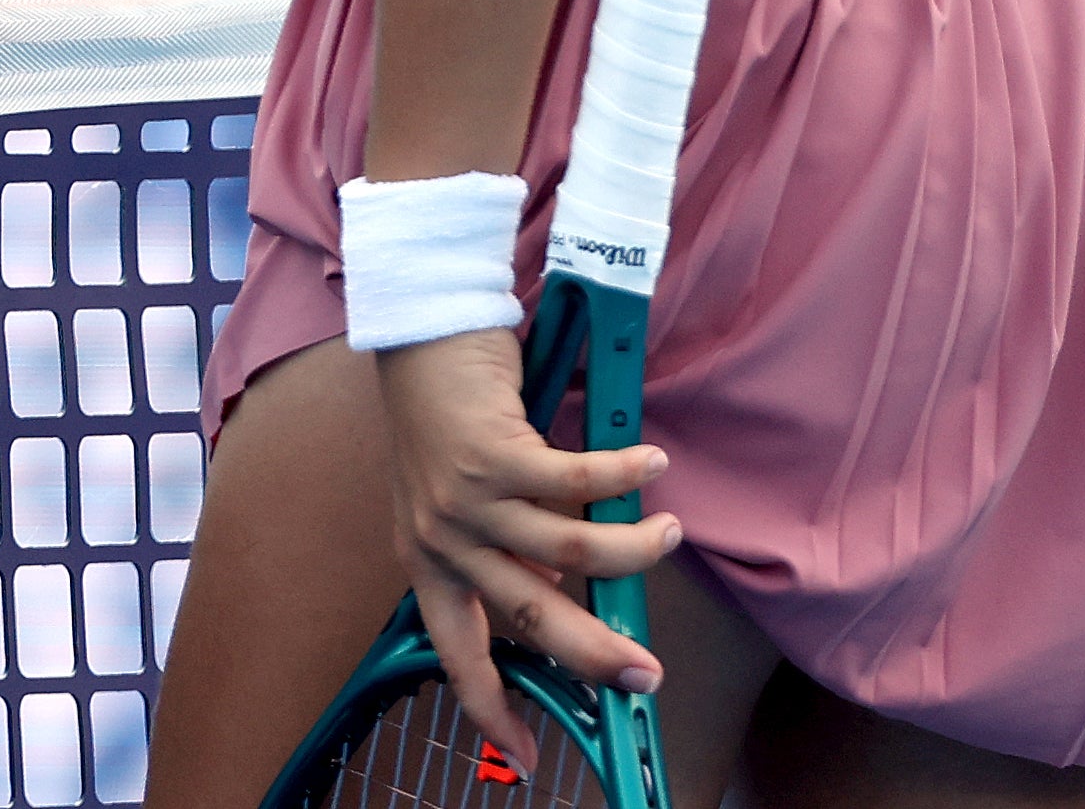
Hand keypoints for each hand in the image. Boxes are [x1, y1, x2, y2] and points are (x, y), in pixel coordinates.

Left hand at [371, 331, 679, 752]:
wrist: (419, 328)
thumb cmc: (443, 411)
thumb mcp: (455, 499)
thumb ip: (499, 547)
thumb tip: (563, 587)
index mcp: (427, 562)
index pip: (459, 655)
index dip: (492, 710)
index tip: (526, 757)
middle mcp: (442, 540)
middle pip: (534, 620)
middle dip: (598, 655)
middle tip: (647, 673)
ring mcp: (466, 500)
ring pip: (571, 553)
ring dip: (632, 548)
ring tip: (665, 532)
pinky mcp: (494, 455)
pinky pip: (580, 482)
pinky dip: (626, 475)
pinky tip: (650, 461)